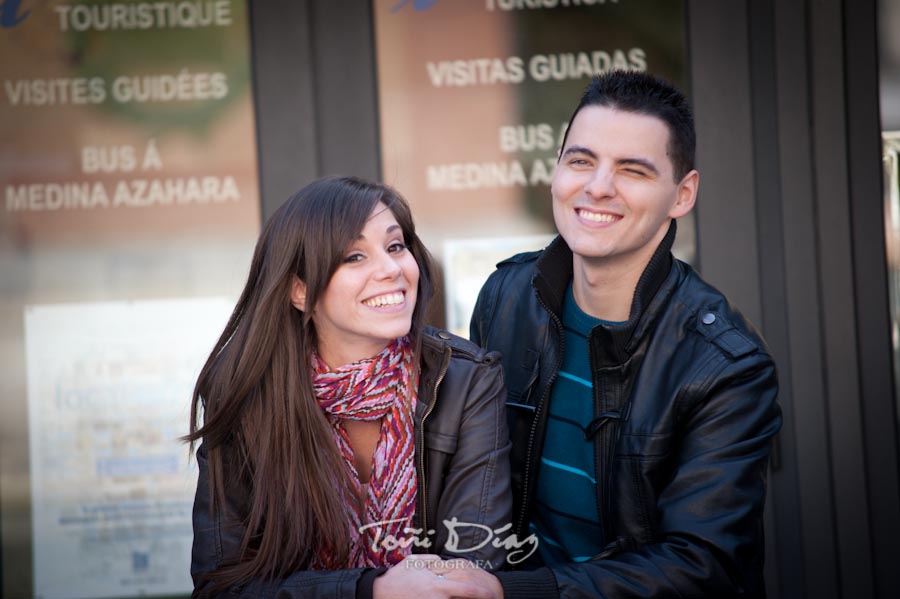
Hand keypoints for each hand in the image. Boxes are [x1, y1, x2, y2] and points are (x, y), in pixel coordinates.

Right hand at [373, 555, 498, 598]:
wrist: (378, 594)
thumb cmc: (396, 578)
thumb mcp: (413, 562)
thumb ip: (431, 560)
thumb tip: (443, 560)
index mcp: (436, 582)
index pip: (465, 585)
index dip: (481, 589)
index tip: (491, 591)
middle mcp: (436, 595)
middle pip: (464, 595)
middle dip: (479, 596)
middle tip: (492, 597)